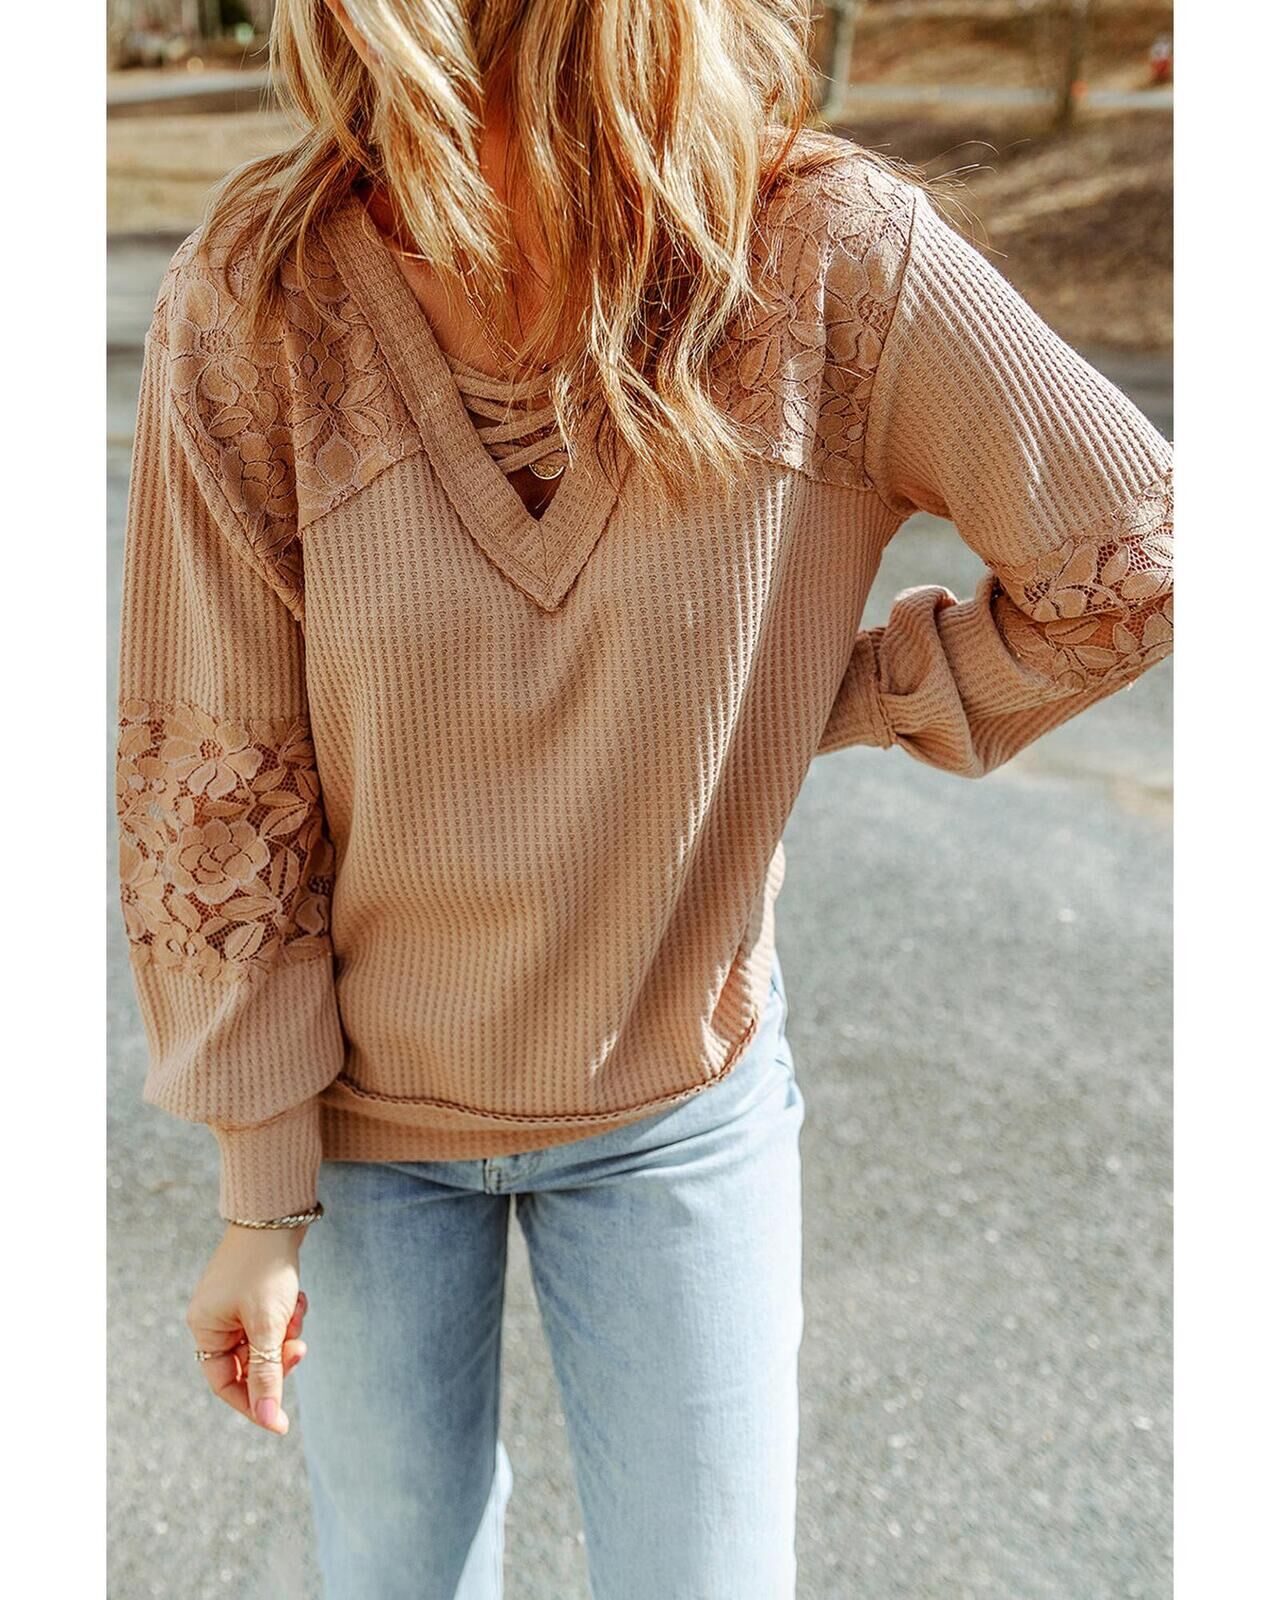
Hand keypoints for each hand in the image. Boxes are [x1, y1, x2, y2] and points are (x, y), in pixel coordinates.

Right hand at [186, 1222, 311, 1434]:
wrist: (278, 1215)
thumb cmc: (266, 1270)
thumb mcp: (267, 1326)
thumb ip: (267, 1374)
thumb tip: (267, 1421)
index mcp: (204, 1328)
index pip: (225, 1382)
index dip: (253, 1403)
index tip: (280, 1423)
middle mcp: (214, 1319)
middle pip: (249, 1363)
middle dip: (277, 1359)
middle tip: (299, 1347)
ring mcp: (235, 1305)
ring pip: (266, 1342)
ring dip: (286, 1333)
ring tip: (296, 1310)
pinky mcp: (256, 1293)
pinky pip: (274, 1321)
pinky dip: (289, 1315)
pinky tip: (298, 1296)